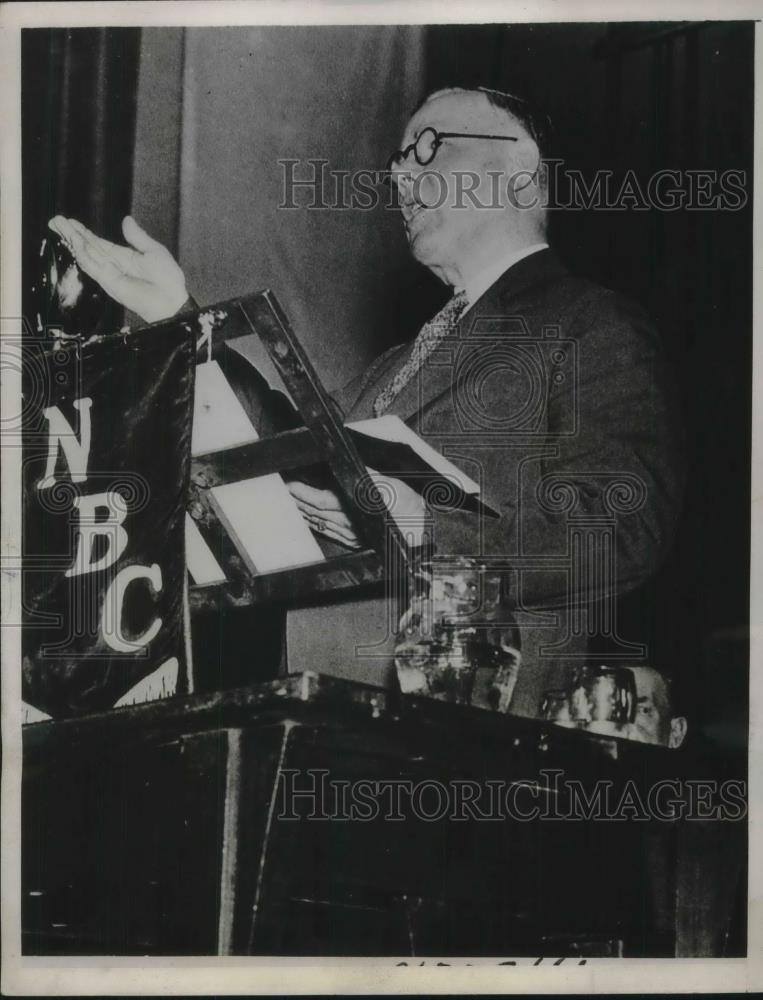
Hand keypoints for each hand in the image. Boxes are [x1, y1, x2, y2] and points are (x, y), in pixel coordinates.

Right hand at [47, 215, 187, 322]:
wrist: (172, 301)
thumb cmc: (168, 279)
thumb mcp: (153, 251)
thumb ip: (137, 237)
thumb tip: (126, 220)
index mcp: (123, 256)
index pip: (97, 242)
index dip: (83, 231)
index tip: (69, 221)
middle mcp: (113, 265)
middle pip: (87, 247)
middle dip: (71, 234)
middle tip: (55, 221)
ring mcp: (110, 274)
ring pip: (86, 255)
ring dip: (73, 241)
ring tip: (60, 227)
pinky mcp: (110, 283)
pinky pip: (94, 267)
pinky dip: (85, 255)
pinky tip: (76, 243)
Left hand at [288, 472, 426, 548]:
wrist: (418, 527)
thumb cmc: (405, 503)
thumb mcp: (388, 482)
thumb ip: (366, 474)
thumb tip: (350, 464)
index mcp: (356, 507)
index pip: (321, 500)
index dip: (303, 493)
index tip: (290, 484)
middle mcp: (351, 524)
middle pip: (316, 512)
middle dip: (297, 501)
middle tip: (283, 490)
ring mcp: (350, 535)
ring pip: (319, 523)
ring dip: (302, 512)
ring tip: (290, 501)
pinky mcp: (353, 541)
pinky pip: (327, 532)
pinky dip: (314, 524)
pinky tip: (307, 517)